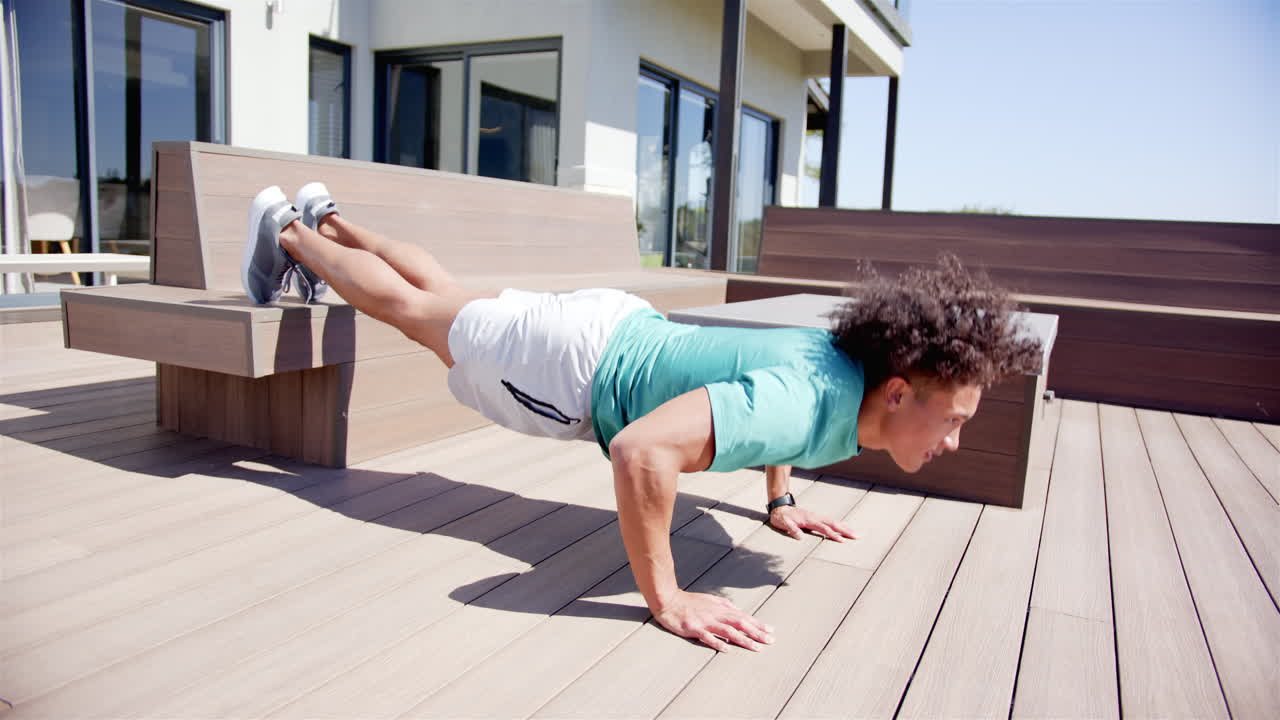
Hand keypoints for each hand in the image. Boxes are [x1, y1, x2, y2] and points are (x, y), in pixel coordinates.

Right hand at [652, 589, 774, 651]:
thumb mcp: (709, 599)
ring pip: (728, 631)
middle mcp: (715, 614)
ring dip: (743, 639)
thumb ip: (724, 604)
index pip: (743, 617)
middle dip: (757, 632)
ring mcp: (705, 621)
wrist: (667, 600)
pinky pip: (707, 637)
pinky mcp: (693, 628)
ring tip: (756, 648)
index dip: (758, 624)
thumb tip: (737, 609)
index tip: (770, 631)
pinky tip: (727, 649)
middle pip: (740, 623)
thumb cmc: (688, 601)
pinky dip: (718, 642)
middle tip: (771, 640)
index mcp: (720, 608)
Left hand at [769, 505, 857, 541]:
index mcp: (809, 520)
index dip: (833, 534)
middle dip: (845, 530)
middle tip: (856, 536)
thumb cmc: (781, 517)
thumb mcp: (783, 523)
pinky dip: (839, 524)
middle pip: (833, 523)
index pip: (824, 528)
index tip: (842, 540)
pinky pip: (830, 521)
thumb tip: (800, 537)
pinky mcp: (816, 518)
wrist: (780, 508)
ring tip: (854, 533)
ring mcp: (816, 517)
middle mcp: (815, 517)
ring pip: (833, 521)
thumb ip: (791, 529)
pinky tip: (844, 527)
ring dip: (844, 527)